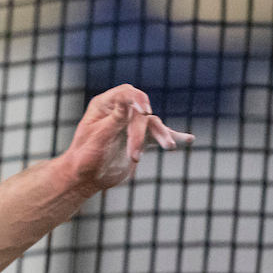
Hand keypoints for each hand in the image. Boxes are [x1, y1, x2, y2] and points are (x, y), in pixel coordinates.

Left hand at [64, 84, 193, 192]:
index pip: (125, 94)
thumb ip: (114, 119)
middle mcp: (120, 112)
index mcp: (105, 106)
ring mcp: (132, 125)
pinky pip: (159, 136)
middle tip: (135, 157)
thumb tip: (126, 100)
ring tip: (169, 147)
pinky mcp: (141, 139)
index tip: (145, 111)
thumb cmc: (84, 158)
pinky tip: (188, 140)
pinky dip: (174, 137)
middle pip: (140, 113)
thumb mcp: (97, 137)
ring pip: (153, 124)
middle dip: (139, 135)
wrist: (85, 179)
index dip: (137, 99)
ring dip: (162, 136)